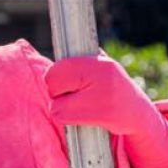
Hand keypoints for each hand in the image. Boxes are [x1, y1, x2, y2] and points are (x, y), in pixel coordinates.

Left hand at [46, 53, 167, 167]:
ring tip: (79, 106)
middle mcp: (102, 77)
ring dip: (61, 109)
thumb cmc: (109, 86)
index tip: (64, 82)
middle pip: (52, 85)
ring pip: (56, 107)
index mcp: (98, 62)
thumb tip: (31, 46)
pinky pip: (65, 119)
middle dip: (56, 93)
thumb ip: (77, 59)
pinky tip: (84, 117)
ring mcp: (103, 99)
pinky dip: (67, 120)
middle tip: (73, 95)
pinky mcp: (102, 117)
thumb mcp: (99, 65)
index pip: (56, 69)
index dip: (54, 77)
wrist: (136, 113)